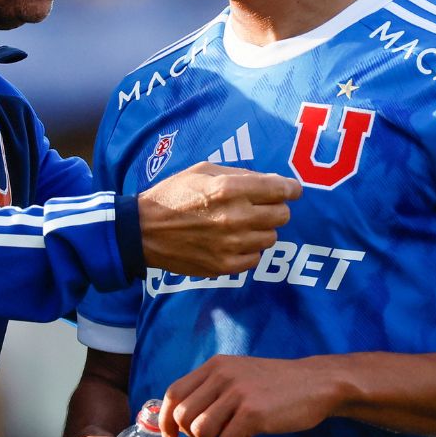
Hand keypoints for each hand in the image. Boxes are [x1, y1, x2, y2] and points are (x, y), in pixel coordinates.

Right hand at [138, 163, 299, 276]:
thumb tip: (272, 181)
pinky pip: (256, 258)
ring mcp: (232, 244)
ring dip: (261, 230)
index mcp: (229, 188)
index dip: (290, 189)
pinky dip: (249, 249)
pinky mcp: (225, 265)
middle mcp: (235, 217)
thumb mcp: (203, 171)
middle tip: (259, 207)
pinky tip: (233, 242)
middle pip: (282, 215)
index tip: (291, 190)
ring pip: (271, 238)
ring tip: (241, 225)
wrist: (144, 231)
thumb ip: (240, 174)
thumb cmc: (174, 194)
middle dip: (274, 208)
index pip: (280, 189)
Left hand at [160, 355, 337, 436]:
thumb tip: (181, 419)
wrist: (316, 383)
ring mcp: (236, 392)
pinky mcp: (253, 411)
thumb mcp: (238, 375)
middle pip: (183, 416)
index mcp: (214, 365)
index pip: (173, 392)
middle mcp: (221, 375)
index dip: (165, 419)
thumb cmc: (276, 385)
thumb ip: (211, 389)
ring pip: (201, 431)